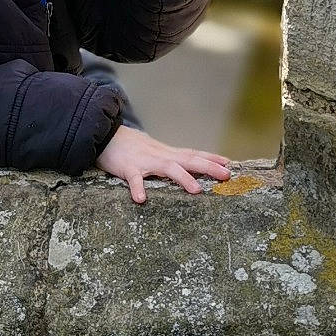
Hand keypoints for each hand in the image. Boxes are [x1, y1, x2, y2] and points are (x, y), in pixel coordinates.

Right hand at [96, 125, 230, 203]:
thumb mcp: (154, 151)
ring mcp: (145, 161)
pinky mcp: (128, 168)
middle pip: (189, 160)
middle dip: (209, 167)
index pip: (193, 154)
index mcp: (167, 153)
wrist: (105, 135)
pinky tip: (141, 200)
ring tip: (196, 191)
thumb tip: (187, 165)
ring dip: (183, 178)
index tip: (230, 164)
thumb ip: (170, 159)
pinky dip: (138, 189)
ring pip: (168, 168)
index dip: (212, 158)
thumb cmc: (131, 147)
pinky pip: (134, 179)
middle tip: (226, 176)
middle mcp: (160, 156)